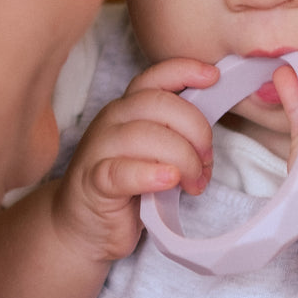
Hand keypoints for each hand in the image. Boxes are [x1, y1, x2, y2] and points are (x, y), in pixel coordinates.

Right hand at [51, 57, 218, 262]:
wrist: (83, 227)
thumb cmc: (126, 189)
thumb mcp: (155, 154)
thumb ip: (176, 138)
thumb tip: (209, 140)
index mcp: (128, 108)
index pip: (155, 77)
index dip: (184, 70)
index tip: (213, 77)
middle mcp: (111, 120)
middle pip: (158, 104)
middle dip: (195, 130)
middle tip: (206, 161)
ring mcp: (99, 149)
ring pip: (144, 135)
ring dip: (182, 158)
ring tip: (193, 183)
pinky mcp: (93, 183)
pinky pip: (121, 171)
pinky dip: (150, 174)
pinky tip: (168, 180)